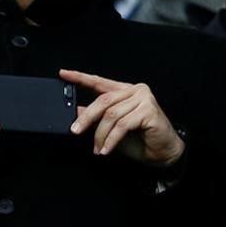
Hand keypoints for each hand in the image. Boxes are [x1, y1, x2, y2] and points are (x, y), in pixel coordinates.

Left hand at [61, 69, 183, 166]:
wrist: (162, 153)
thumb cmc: (139, 139)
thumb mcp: (111, 127)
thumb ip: (96, 116)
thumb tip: (76, 112)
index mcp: (124, 91)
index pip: (99, 82)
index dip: (80, 77)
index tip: (63, 74)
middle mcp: (134, 91)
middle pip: (103, 100)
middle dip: (87, 117)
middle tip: (75, 130)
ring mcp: (143, 99)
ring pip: (111, 115)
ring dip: (101, 135)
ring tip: (98, 148)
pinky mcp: (149, 110)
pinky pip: (122, 125)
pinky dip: (111, 139)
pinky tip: (107, 149)